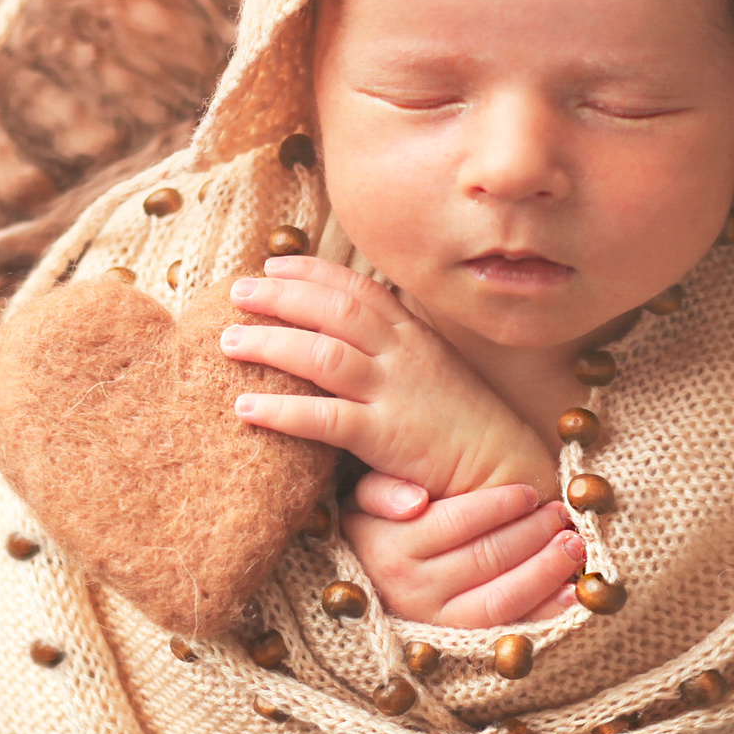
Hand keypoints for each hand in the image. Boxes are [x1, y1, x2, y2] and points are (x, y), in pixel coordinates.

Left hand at [222, 257, 559, 500]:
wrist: (504, 469)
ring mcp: (396, 392)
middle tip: (237, 291)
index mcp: (413, 334)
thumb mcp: (433, 370)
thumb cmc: (462, 424)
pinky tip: (245, 408)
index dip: (312, 272)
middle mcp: (403, 354)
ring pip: (322, 355)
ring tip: (228, 341)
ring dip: (270, 344)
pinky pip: (325, 419)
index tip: (274, 265)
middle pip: (333, 310)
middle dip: (281, 296)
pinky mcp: (388, 436)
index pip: (357, 288)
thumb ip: (394, 348)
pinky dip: (282, 411)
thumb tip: (349, 333)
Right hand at [341, 475, 585, 628]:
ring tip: (572, 546)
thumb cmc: (376, 530)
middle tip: (561, 515)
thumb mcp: (363, 503)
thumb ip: (382, 491)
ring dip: (544, 570)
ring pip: (501, 598)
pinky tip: (571, 592)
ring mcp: (435, 622)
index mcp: (391, 548)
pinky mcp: (457, 642)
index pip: (458, 522)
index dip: (500, 506)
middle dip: (532, 534)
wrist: (362, 585)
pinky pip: (507, 629)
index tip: (530, 493)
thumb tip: (415, 502)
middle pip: (486, 558)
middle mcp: (411, 589)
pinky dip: (544, 611)